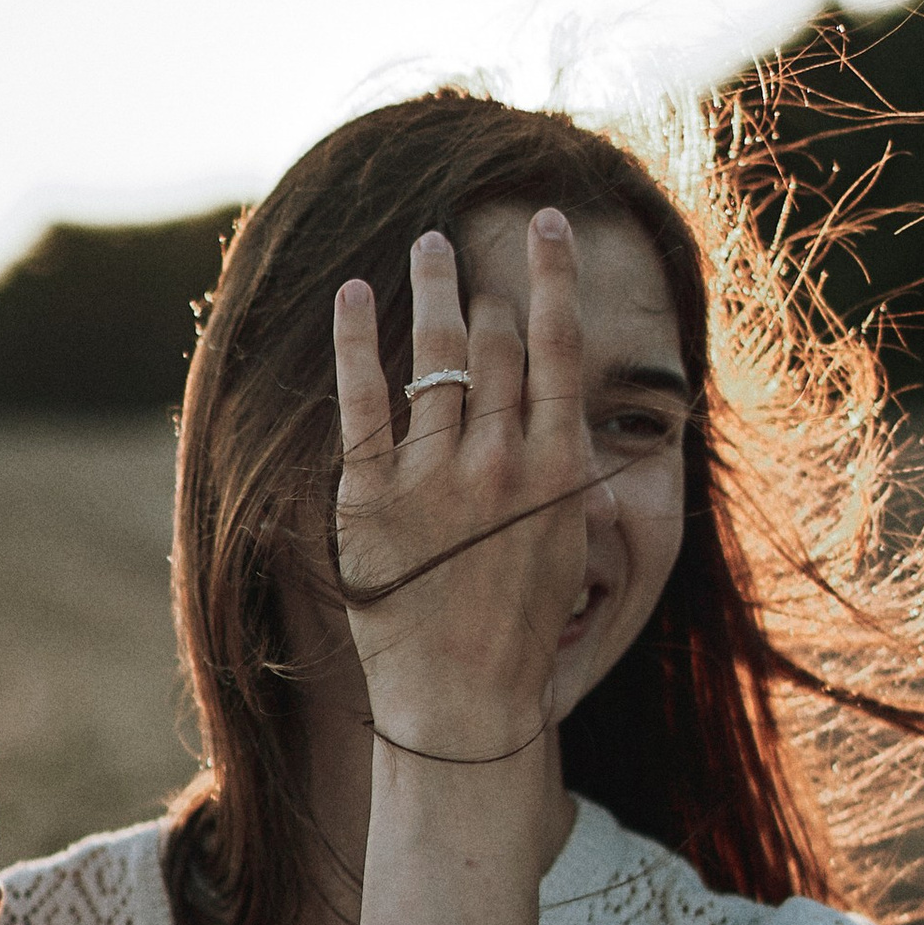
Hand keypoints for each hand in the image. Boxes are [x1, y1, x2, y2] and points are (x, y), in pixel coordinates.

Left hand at [332, 213, 590, 754]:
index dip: (554, 274)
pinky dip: (357, 340)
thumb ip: (561, 469)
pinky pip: (362, 402)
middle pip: (494, 343)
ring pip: (435, 357)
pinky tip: (354, 293)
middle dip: (484, 285)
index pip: (558, 345)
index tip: (547, 224)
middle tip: (468, 244)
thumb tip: (563, 409)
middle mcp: (499, 462)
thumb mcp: (569, 542)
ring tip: (427, 246)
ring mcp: (434, 478)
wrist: (465, 700)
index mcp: (556, 468)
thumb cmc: (522, 628)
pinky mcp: (372, 499)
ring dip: (432, 289)